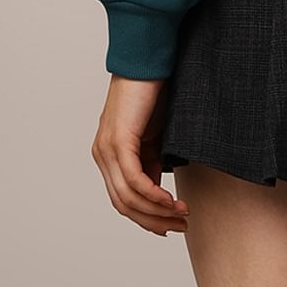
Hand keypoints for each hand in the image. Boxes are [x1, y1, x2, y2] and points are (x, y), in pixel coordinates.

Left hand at [91, 74, 190, 235]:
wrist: (147, 60)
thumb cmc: (153, 92)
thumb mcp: (154, 135)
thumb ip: (151, 161)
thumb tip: (157, 192)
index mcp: (109, 154)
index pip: (123, 199)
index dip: (147, 218)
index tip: (171, 226)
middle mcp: (103, 155)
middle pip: (124, 205)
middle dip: (154, 221)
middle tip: (181, 226)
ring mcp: (107, 149)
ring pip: (128, 197)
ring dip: (157, 211)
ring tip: (183, 214)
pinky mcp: (119, 141)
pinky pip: (134, 180)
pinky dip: (153, 195)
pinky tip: (171, 200)